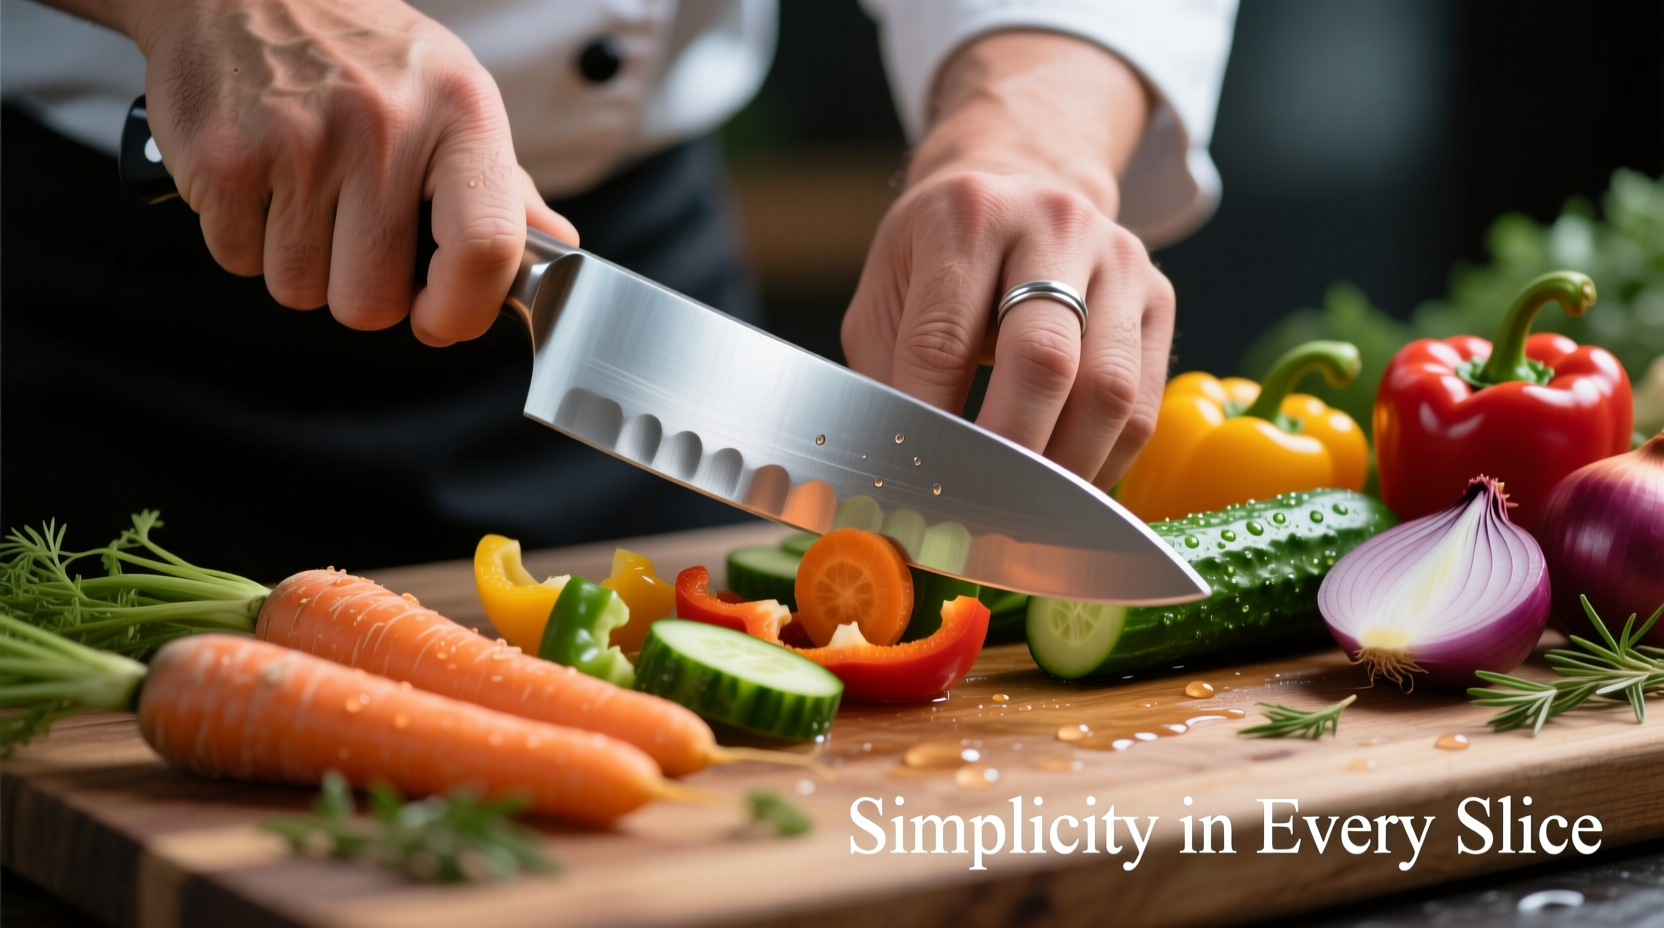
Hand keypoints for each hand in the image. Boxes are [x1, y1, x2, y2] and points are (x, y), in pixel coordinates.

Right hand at [119, 0, 576, 344]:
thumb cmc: (366, 56)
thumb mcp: (453, 99)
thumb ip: (505, 187)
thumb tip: (557, 249)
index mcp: (460, 112)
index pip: (485, 249)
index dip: (462, 311)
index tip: (442, 319)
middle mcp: (383, 125)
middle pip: (373, 300)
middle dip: (364, 290)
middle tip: (360, 238)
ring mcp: (296, 142)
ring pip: (301, 290)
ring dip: (304, 266)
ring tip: (310, 198)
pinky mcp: (221, 157)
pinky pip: (240, 262)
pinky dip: (249, 241)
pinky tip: (265, 185)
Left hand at [840, 32, 1171, 488]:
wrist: (1020, 185)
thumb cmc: (939, 256)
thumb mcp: (889, 290)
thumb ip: (886, 371)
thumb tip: (896, 471)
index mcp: (968, 216)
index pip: (944, 340)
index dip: (928, 422)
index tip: (914, 480)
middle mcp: (1053, 224)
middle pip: (1043, 360)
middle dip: (1008, 453)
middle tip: (977, 511)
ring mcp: (1118, 259)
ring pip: (1108, 388)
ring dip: (1065, 468)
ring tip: (1026, 513)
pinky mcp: (1159, 297)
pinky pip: (1144, 403)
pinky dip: (1106, 460)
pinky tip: (1067, 485)